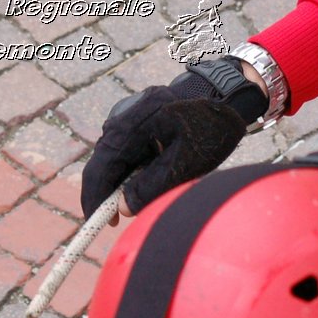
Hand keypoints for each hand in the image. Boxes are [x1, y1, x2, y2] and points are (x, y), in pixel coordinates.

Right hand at [80, 59, 268, 219]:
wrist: (223, 95)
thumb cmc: (209, 128)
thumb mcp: (185, 163)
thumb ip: (152, 185)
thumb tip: (123, 208)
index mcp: (130, 127)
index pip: (99, 168)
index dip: (95, 199)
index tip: (98, 222)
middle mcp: (121, 119)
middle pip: (103, 164)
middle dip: (108, 194)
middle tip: (119, 220)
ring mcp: (126, 117)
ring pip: (115, 158)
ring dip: (123, 182)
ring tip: (143, 198)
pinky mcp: (135, 120)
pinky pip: (127, 150)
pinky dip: (133, 169)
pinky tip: (152, 177)